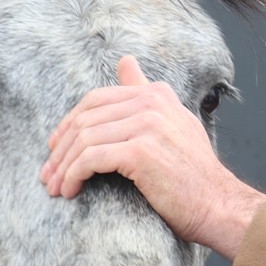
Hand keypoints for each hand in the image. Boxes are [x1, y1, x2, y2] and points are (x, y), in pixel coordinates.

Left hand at [39, 55, 265, 258]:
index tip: (56, 149)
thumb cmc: (193, 175)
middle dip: (60, 148)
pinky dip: (73, 175)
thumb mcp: (174, 123)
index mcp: (157, 94)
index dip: (69, 124)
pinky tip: (70, 191)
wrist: (217, 204)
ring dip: (62, 166)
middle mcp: (152, 103)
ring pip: (84, 140)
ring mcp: (147, 125)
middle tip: (48, 174)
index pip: (96, 99)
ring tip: (55, 187)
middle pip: (85, 119)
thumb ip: (146, 92)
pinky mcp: (140, 151)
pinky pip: (90, 159)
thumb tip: (125, 60)